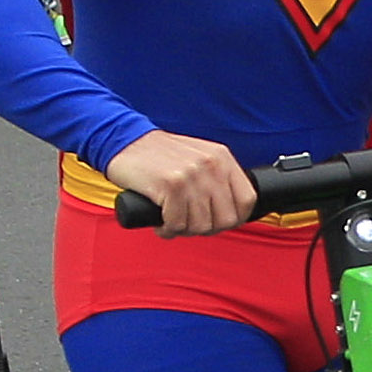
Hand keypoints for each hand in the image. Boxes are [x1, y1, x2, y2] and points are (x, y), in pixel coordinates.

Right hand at [106, 129, 253, 235]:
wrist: (124, 141)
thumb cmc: (159, 156)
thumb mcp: (198, 158)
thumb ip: (216, 179)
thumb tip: (231, 213)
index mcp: (221, 157)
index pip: (247, 200)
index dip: (235, 218)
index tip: (217, 222)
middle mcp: (211, 165)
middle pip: (226, 219)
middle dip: (206, 228)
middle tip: (188, 223)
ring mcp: (192, 174)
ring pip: (201, 225)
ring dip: (184, 230)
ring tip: (171, 220)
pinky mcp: (171, 185)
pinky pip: (177, 224)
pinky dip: (167, 229)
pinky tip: (160, 222)